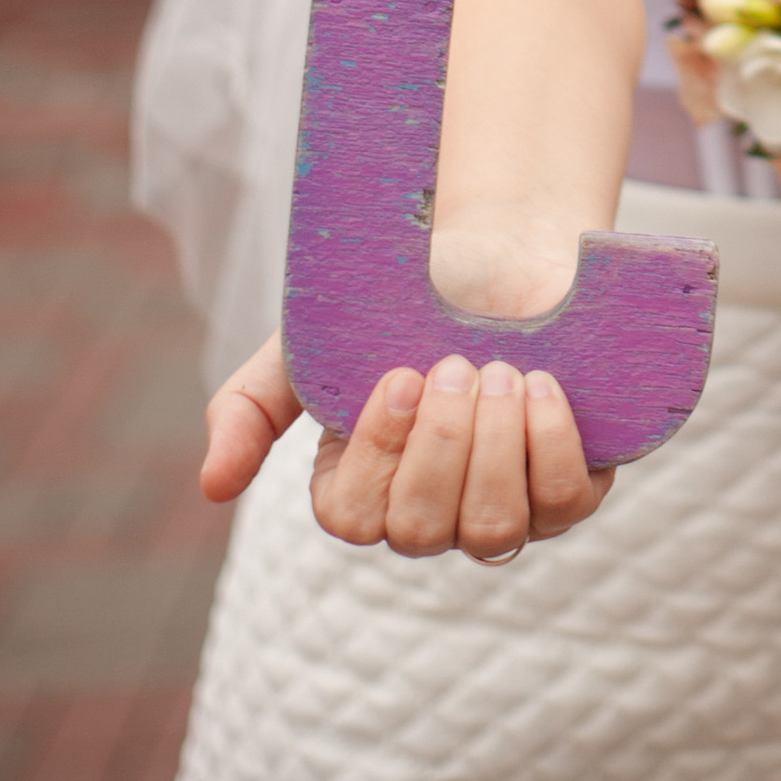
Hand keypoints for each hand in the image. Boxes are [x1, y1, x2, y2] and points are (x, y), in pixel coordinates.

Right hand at [200, 332, 616, 559]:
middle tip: (452, 361)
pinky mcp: (568, 492)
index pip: (353, 518)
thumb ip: (248, 407)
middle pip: (421, 530)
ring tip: (502, 367)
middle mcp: (428, 514)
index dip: (380, 453)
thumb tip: (212, 488)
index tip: (399, 375)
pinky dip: (554, 446)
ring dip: (497, 444)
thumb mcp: (307, 342)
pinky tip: (543, 386)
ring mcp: (501, 510)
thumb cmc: (394, 299)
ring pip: (493, 529)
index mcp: (360, 488)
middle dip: (442, 442)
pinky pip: (565, 505)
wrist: (494, 249)